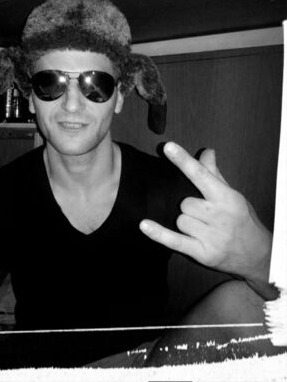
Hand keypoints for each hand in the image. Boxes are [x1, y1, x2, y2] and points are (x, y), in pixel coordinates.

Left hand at [140, 142, 273, 295]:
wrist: (258, 256)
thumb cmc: (242, 220)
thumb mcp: (232, 195)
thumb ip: (214, 173)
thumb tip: (206, 151)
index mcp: (227, 198)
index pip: (201, 175)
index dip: (183, 160)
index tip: (168, 147)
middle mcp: (219, 216)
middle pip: (185, 202)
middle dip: (189, 206)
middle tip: (204, 214)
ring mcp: (211, 237)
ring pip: (180, 220)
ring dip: (186, 223)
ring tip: (202, 229)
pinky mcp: (202, 254)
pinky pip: (174, 240)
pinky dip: (158, 233)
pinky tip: (144, 225)